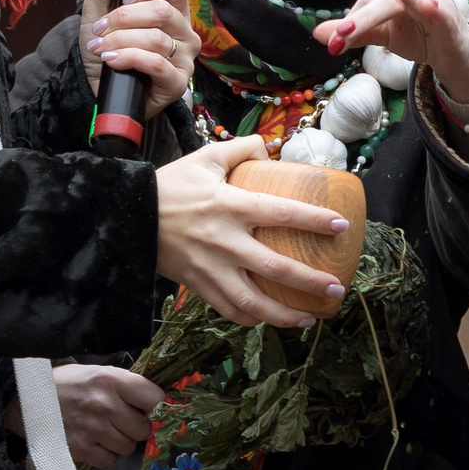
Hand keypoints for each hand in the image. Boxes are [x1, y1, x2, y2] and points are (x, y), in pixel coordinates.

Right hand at [0, 363, 164, 468]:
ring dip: (119, 441)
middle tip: (121, 420)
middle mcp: (104, 405)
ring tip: (103, 429)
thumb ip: (126, 387)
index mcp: (111, 380)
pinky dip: (103, 454)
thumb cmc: (68, 384)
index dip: (157, 406)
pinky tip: (92, 441)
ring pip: (127, 447)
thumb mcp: (98, 373)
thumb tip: (159, 405)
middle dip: (135, 427)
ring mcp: (91, 429)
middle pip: (143, 429)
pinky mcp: (79, 449)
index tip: (150, 409)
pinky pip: (108, 460)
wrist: (27, 401)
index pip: (155, 398)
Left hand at [81, 0, 197, 115]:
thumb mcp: (97, 9)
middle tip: (101, 29)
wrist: (96, 84)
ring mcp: (185, 58)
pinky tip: (113, 61)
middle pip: (162, 11)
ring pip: (156, 39)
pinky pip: (157, 64)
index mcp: (173, 9)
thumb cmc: (105, 45)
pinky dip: (129, 58)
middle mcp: (185, 32)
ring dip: (120, 41)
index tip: (124, 0)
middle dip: (124, 18)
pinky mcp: (177, 82)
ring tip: (101, 48)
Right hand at [155, 136, 350, 327]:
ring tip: (311, 317)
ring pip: (253, 302)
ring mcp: (210, 268)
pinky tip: (270, 319)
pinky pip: (228, 310)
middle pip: (274, 268)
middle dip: (309, 281)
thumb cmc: (170, 185)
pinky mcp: (197, 286)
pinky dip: (252, 319)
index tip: (340, 226)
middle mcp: (224, 240)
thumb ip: (241, 150)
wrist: (128, 216)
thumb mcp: (205, 157)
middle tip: (336, 287)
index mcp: (230, 205)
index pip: (281, 212)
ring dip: (285, 314)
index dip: (314, 220)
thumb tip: (270, 152)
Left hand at [313, 0, 468, 104]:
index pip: (367, 1)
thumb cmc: (420, 36)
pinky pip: (436, 10)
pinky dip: (428, 8)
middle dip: (358, 22)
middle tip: (339, 39)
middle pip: (380, 1)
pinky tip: (424, 6)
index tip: (333, 43)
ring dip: (379, 15)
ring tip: (359, 24)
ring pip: (400, 3)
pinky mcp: (451, 14)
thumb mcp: (382, 35)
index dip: (350, 22)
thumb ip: (354, 33)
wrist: (454, 56)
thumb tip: (317, 34)